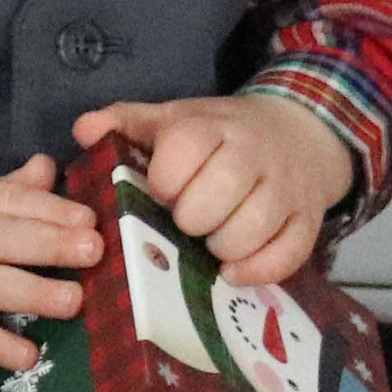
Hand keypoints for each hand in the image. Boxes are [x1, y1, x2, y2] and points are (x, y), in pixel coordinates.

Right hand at [0, 154, 98, 370]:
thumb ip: (3, 187)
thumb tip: (49, 167)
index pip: (10, 201)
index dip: (51, 209)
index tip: (89, 218)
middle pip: (4, 239)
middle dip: (50, 245)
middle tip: (93, 250)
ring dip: (32, 294)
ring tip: (74, 301)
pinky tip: (27, 355)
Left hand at [73, 93, 354, 289]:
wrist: (298, 132)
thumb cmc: (221, 135)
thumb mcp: (175, 119)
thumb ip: (124, 122)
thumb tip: (82, 131)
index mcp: (212, 127)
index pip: (181, 156)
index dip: (164, 182)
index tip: (162, 190)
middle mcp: (252, 154)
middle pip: (214, 199)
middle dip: (191, 221)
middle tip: (188, 222)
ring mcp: (285, 188)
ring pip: (250, 231)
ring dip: (222, 249)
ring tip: (210, 244)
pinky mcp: (309, 220)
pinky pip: (287, 256)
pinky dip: (256, 271)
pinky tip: (233, 270)